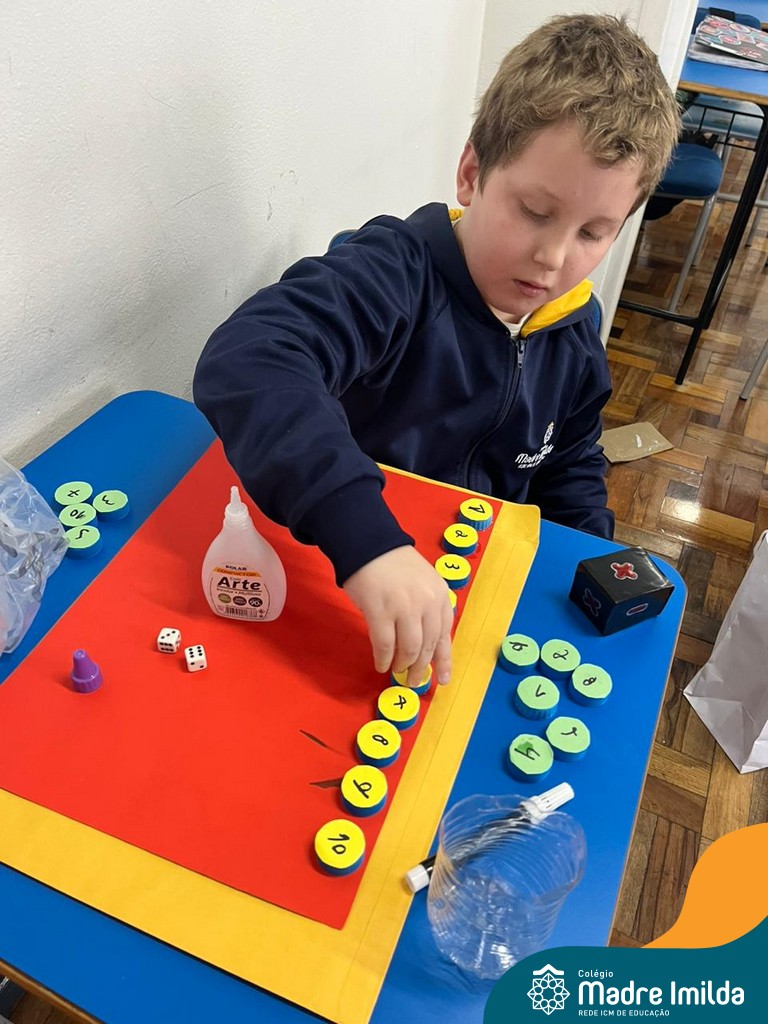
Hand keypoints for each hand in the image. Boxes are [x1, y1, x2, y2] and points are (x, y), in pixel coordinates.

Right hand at [342, 545, 452, 685]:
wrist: (369, 546)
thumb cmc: (395, 566)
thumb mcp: (424, 583)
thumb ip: (429, 609)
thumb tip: (427, 646)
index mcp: (439, 595)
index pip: (445, 635)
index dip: (444, 660)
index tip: (443, 679)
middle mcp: (426, 602)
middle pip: (428, 645)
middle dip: (421, 667)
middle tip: (413, 680)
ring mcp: (403, 607)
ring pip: (409, 649)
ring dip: (403, 665)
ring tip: (397, 671)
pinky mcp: (380, 611)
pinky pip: (385, 644)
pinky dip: (384, 659)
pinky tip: (381, 664)